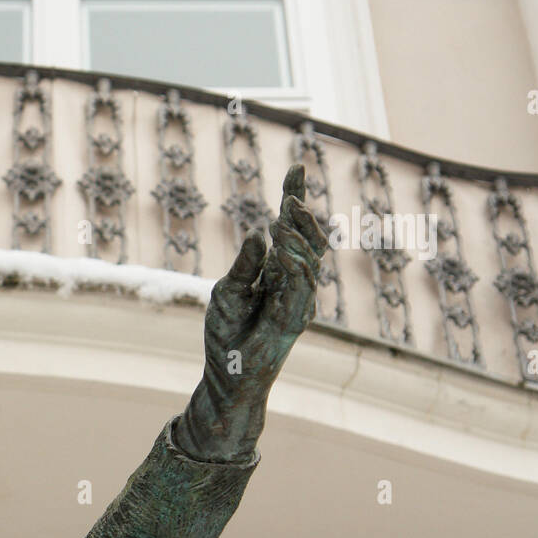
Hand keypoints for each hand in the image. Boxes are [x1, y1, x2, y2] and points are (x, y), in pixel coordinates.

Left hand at [174, 164, 328, 462]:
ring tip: (284, 216)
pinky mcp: (297, 318)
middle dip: (304, 214)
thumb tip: (260, 232)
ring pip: (311, 259)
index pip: (289, 228)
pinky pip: (302, 286)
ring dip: (300, 237)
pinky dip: (296, 266)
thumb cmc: (225, 333)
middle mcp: (292, 281)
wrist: (227, 372)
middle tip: (292, 196)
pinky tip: (285, 249)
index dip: (294, 196)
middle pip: (310, 238)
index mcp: (275, 270)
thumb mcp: (229, 291)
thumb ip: (246, 264)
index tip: (297, 165)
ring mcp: (298, 299)